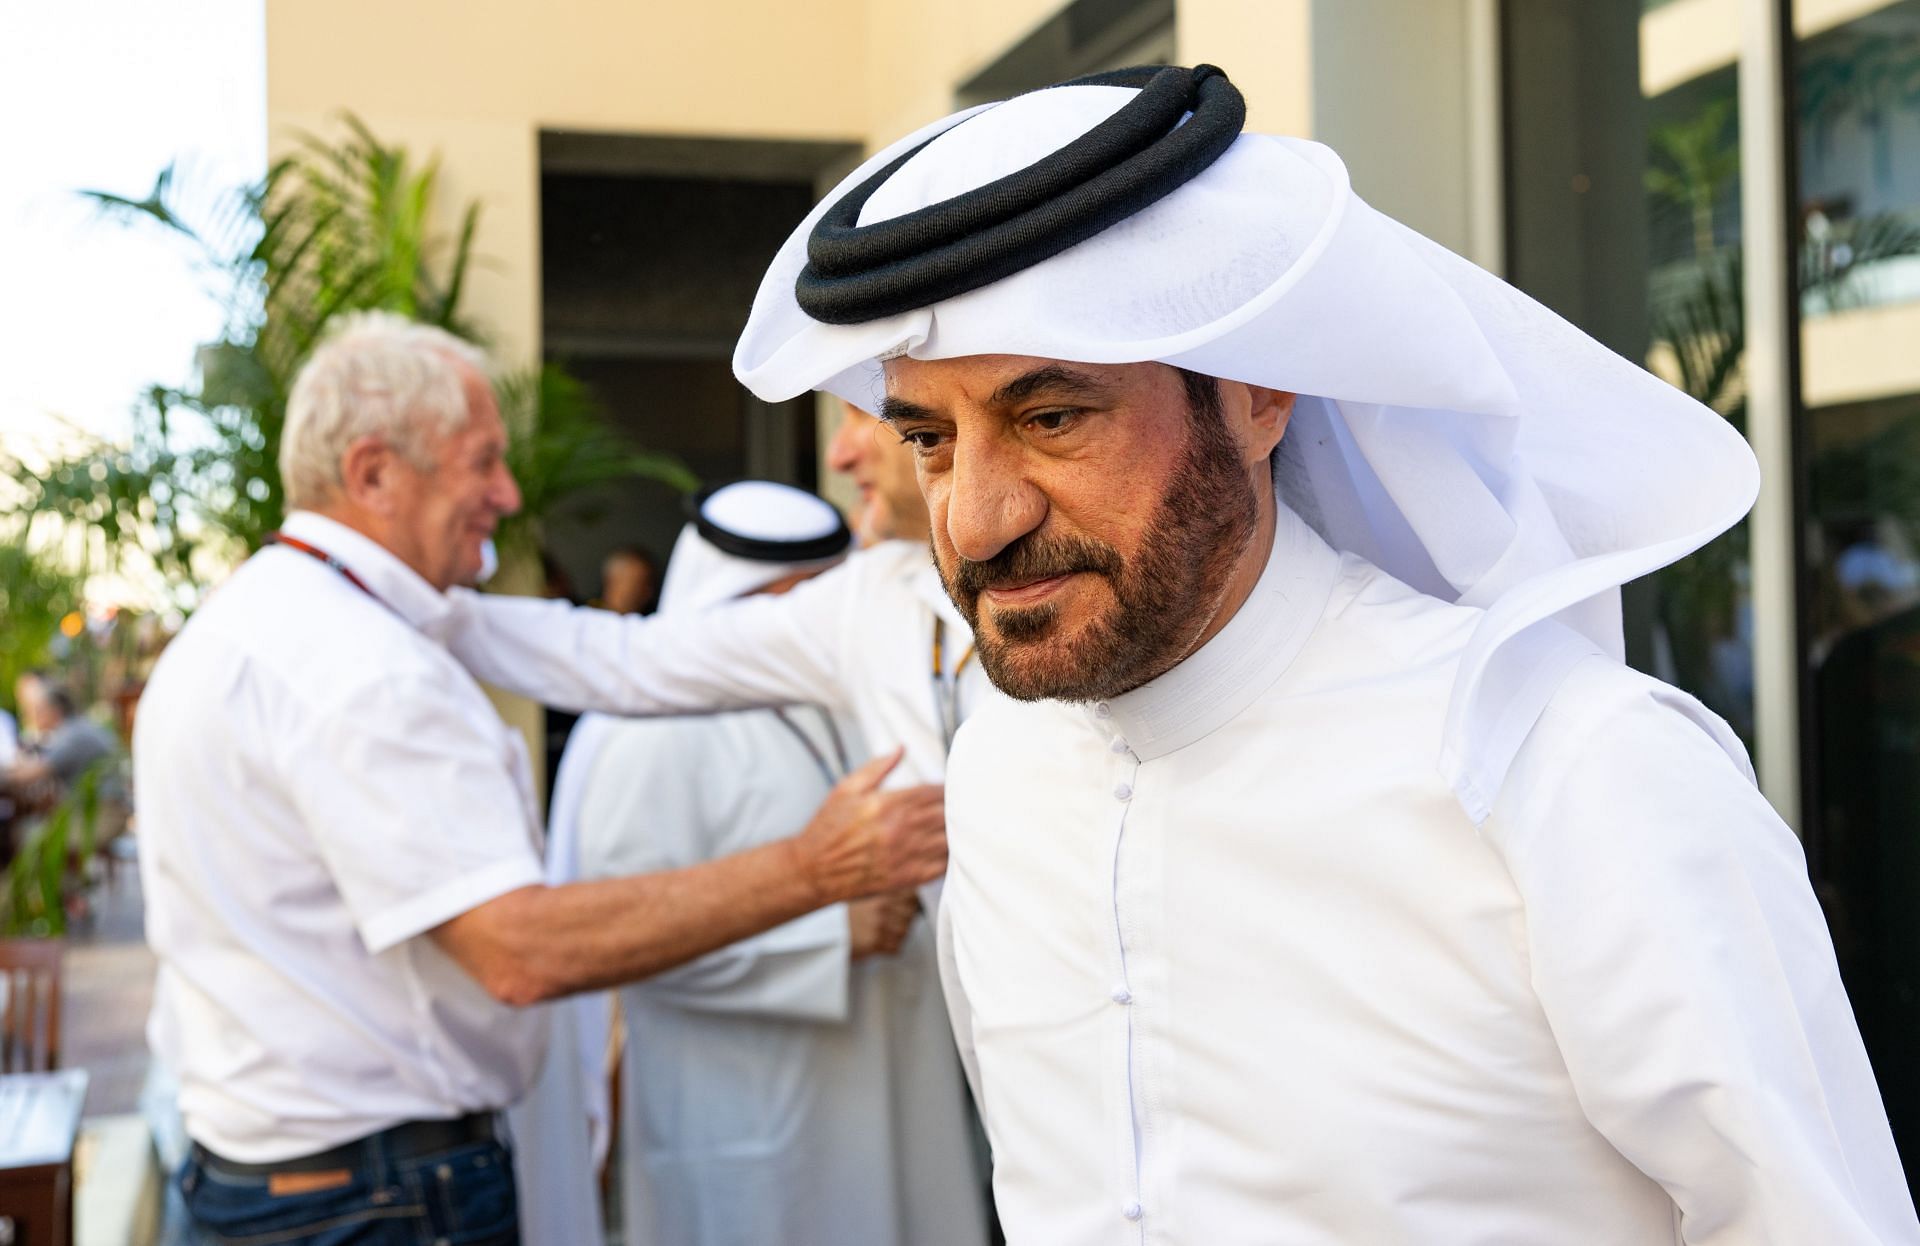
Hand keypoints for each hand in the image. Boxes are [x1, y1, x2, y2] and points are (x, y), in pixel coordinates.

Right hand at [787, 748, 946, 903]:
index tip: (950, 787)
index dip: (947, 788)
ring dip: (956, 831)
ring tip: (957, 827)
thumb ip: (877, 767)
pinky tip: (947, 850)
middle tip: (960, 805)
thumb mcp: (847, 788)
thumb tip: (901, 749)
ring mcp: (906, 855)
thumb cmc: (828, 828)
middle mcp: (901, 829)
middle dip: (955, 808)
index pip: (934, 791)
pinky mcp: (908, 878)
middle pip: (946, 814)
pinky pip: (942, 867)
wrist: (814, 870)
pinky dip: (950, 857)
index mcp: (889, 804)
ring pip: (949, 839)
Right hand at [848, 890, 920, 959]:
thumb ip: (885, 896)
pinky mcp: (875, 944)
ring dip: (898, 935)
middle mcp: (882, 911)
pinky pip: (896, 948)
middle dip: (905, 920)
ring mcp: (879, 928)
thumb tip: (910, 896)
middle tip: (892, 923)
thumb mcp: (863, 898)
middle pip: (910, 916)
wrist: (826, 934)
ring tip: (884, 934)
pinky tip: (880, 944)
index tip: (909, 906)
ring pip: (904, 933)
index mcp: (880, 898)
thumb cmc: (844, 917)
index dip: (912, 902)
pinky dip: (891, 948)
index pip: (911, 897)